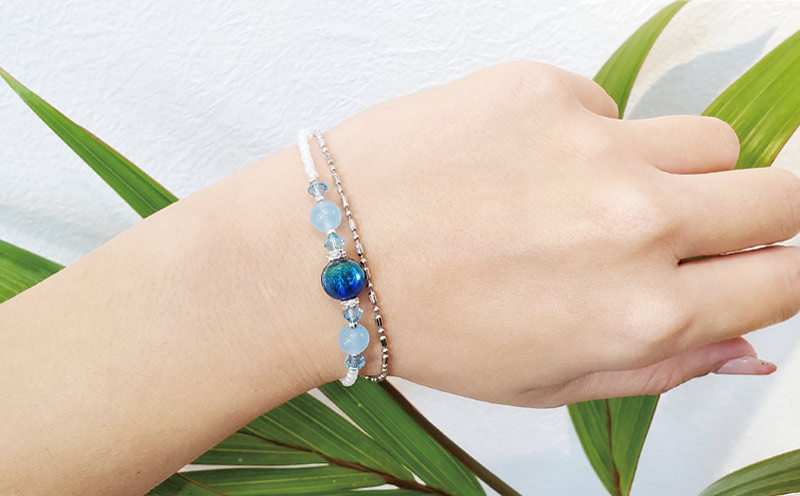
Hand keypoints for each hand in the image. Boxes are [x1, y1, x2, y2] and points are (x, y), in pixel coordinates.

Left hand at [314, 61, 799, 406]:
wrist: (328, 254)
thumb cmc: (430, 328)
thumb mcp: (549, 383)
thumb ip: (662, 368)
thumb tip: (750, 352)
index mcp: (642, 313)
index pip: (783, 279)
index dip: (775, 272)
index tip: (749, 265)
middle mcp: (635, 223)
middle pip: (778, 197)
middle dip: (757, 216)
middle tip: (696, 225)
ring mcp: (592, 145)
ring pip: (710, 140)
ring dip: (676, 171)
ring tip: (596, 197)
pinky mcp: (542, 89)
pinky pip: (610, 108)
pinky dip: (587, 138)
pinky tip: (521, 166)